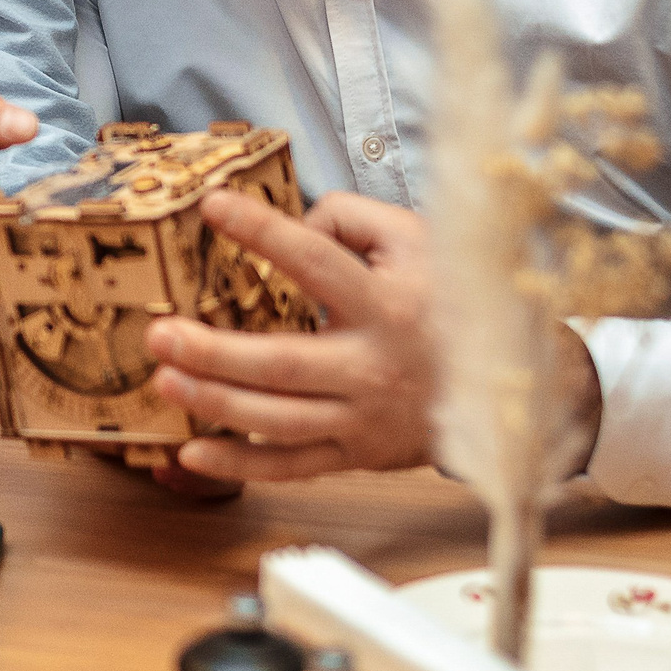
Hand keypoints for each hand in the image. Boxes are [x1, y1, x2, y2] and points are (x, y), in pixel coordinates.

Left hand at [144, 188, 437, 484]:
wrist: (509, 385)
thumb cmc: (448, 302)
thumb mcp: (417, 242)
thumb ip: (352, 218)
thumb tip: (295, 221)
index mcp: (386, 303)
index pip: (316, 261)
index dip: (264, 231)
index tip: (212, 205)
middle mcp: (372, 365)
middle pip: (283, 363)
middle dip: (216, 352)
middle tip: (162, 333)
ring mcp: (363, 417)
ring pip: (278, 419)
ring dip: (216, 402)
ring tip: (165, 379)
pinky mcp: (357, 454)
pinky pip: (291, 466)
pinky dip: (239, 466)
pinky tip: (191, 451)